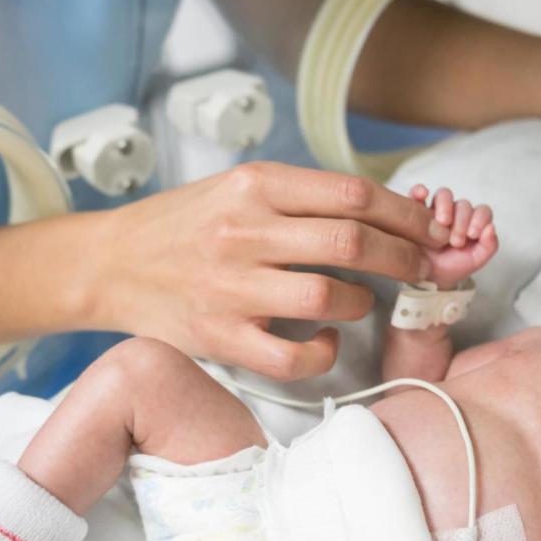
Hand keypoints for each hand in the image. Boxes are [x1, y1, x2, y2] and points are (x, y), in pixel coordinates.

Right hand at [86, 161, 451, 380]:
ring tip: (357, 301)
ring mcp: (231, 288)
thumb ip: (301, 198)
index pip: (353, 195)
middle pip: (352, 242)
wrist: (109, 264)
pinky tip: (325, 340)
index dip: (407, 216)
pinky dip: (323, 350)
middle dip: (404, 258)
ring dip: (361, 302)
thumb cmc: (182, 226)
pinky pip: (293, 355)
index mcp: (254, 185)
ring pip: (329, 296)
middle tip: (423, 268)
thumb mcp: (237, 188)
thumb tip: (383, 213)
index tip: (431, 230)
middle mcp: (244, 232)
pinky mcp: (220, 337)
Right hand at [408, 184, 498, 288]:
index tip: (473, 235)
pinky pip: (417, 194)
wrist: (429, 277)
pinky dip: (419, 191)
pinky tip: (422, 194)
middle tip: (456, 241)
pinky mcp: (417, 211)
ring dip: (445, 206)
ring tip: (442, 223)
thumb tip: (492, 227)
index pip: (482, 211)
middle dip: (461, 221)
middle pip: (463, 204)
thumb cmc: (453, 266)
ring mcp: (436, 210)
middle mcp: (456, 213)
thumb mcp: (476, 260)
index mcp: (473, 222)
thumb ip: (489, 246)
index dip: (480, 219)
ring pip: (444, 195)